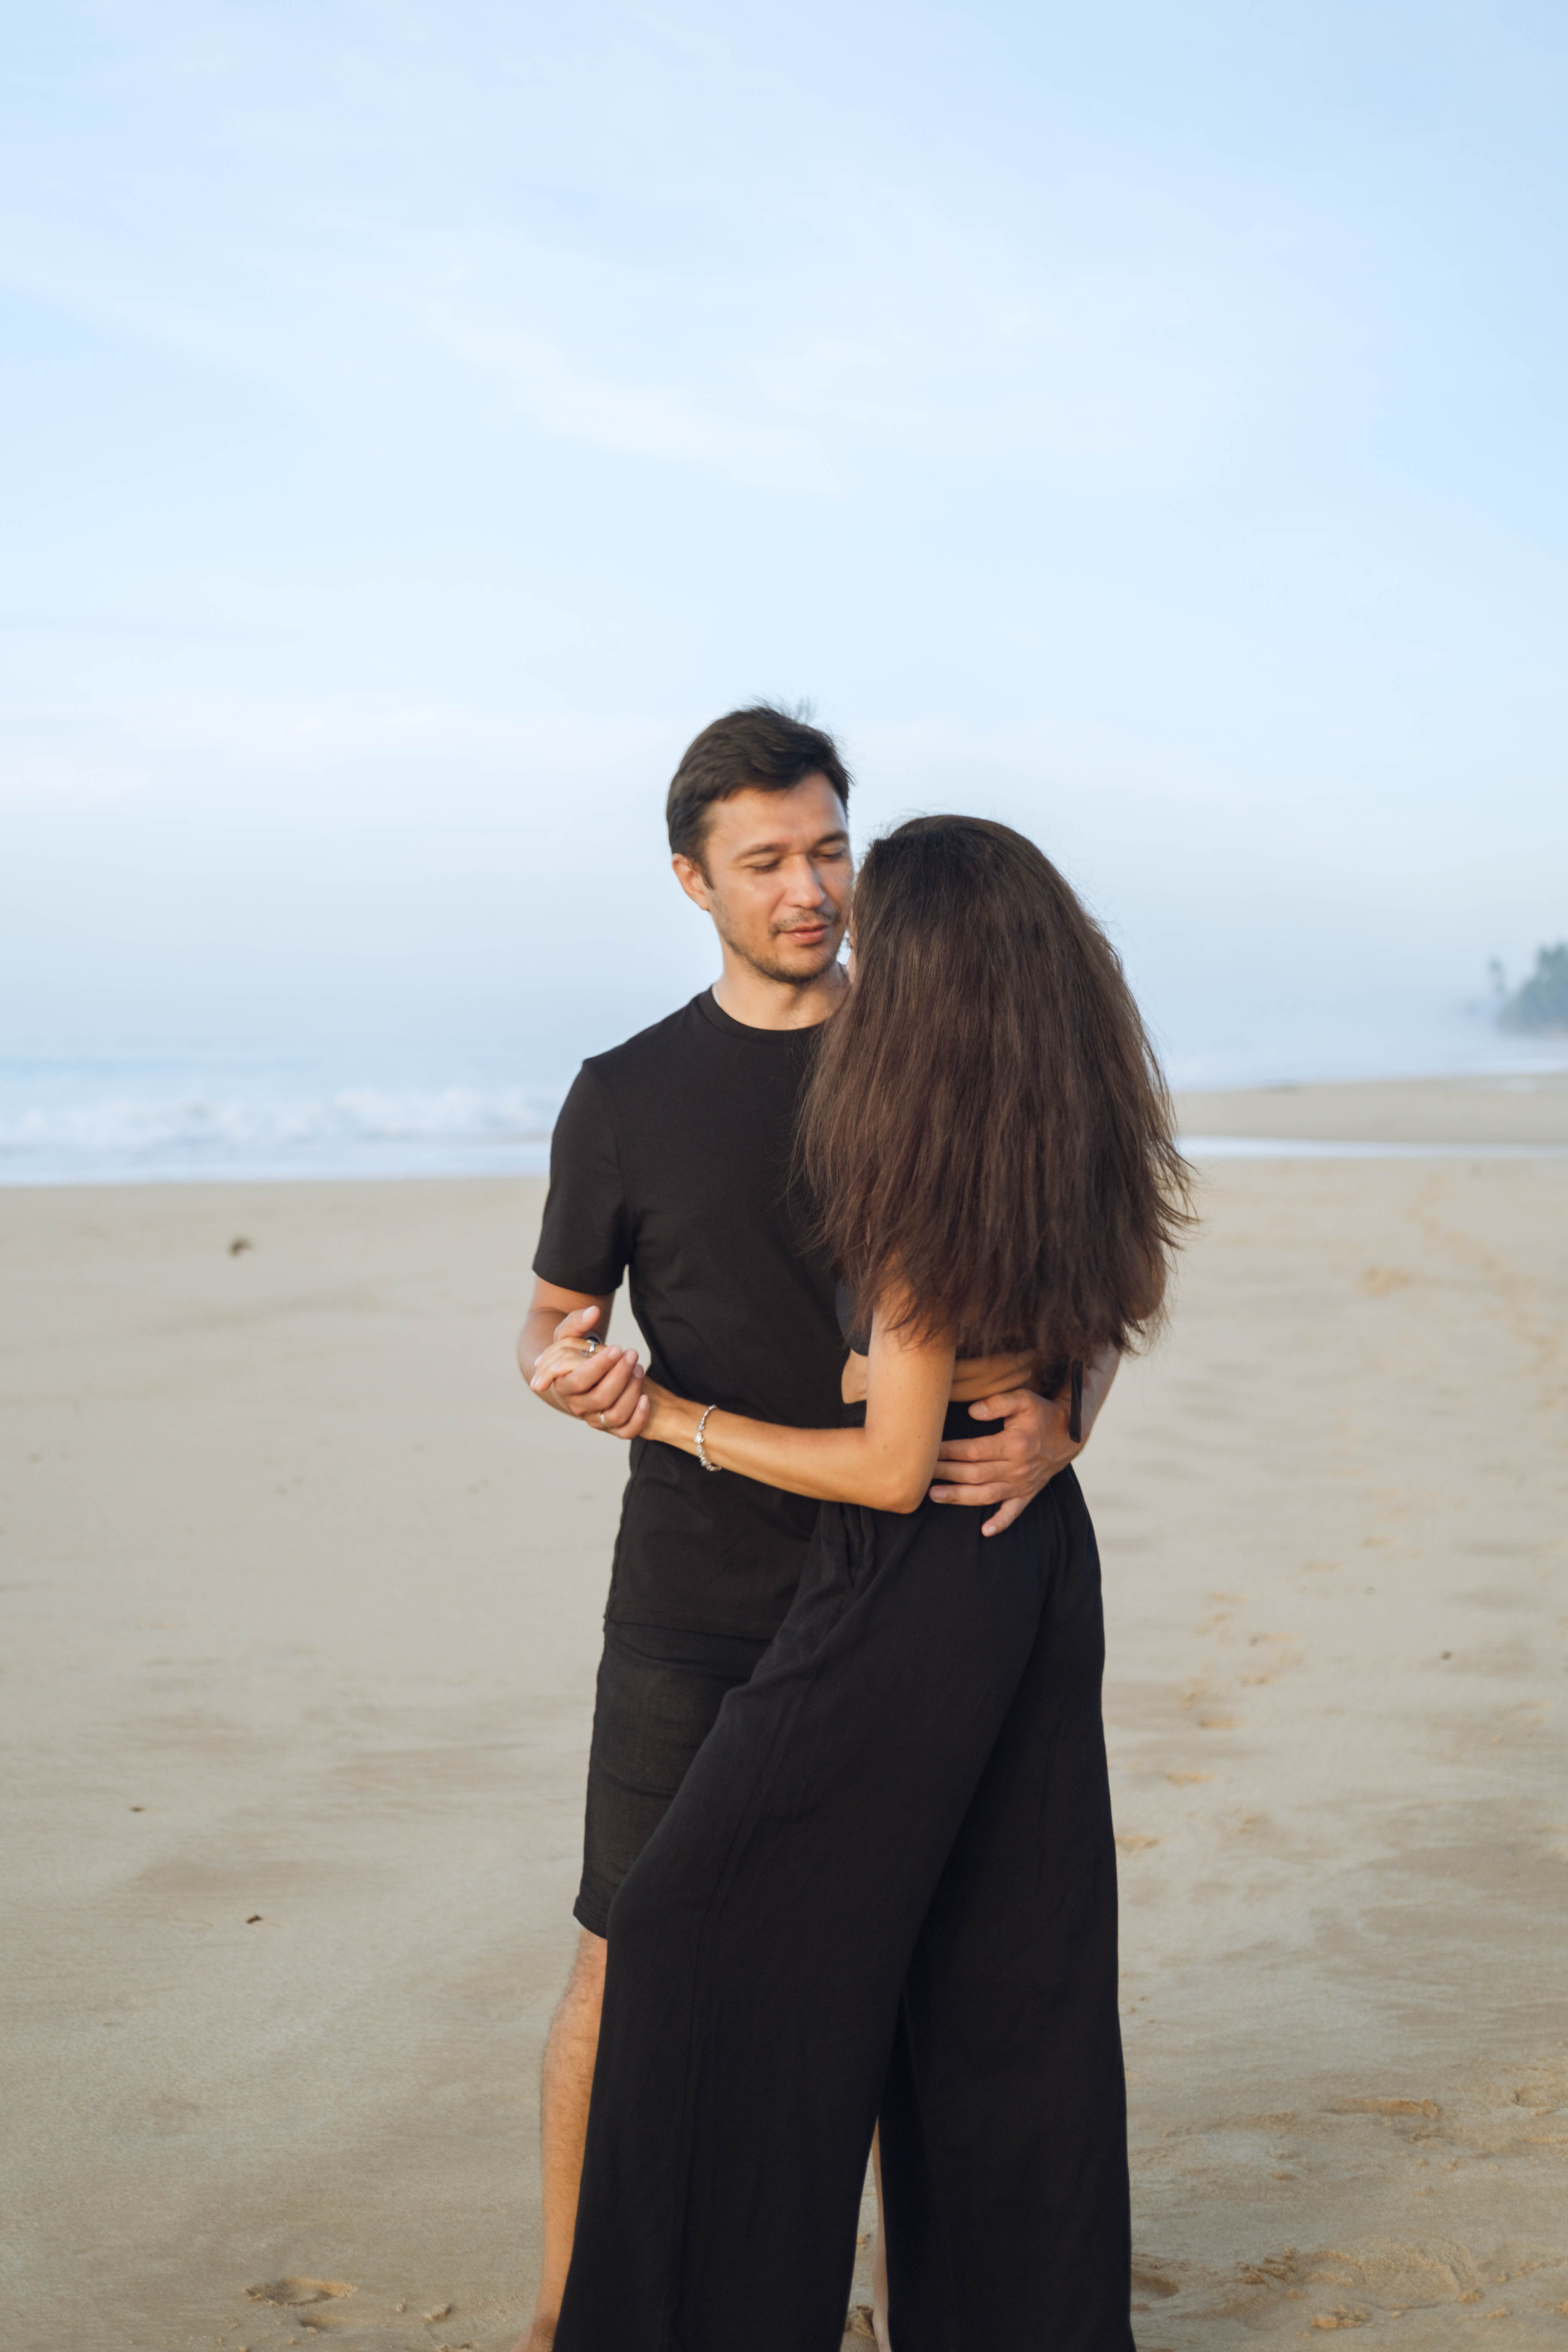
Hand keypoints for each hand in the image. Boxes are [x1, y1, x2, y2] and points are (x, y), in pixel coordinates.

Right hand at [529, 1305, 649, 1437]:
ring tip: (639, 1369)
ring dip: (631, 1391)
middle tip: (632, 1354)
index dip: (598, 1366)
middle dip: (620, 1374)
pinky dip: (639, 1417)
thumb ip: (576, 1321)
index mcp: (563, 1384)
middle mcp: (577, 1405)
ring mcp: (594, 1419)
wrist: (583, 1375)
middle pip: (600, 1397)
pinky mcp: (612, 1428)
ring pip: (615, 1415)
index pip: (577, 1381)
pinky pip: (627, 1432)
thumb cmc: (575, 1355)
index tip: (616, 1348)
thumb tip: (593, 1313)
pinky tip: (645, 1397)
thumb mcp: (569, 1335)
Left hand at [929, 1386, 1080, 1536]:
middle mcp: (1018, 1468)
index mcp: (1014, 1444)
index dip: (949, 1451)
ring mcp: (1022, 1484)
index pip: (974, 1450)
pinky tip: (985, 1532)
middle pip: (975, 1474)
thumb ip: (997, 1402)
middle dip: (946, 1474)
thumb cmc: (1041, 1414)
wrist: (1068, 1434)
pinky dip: (1001, 1523)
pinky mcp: (1027, 1494)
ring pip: (986, 1495)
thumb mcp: (1023, 1399)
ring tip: (934, 1495)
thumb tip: (971, 1412)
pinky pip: (1013, 1512)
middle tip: (921, 1474)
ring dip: (959, 1497)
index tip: (929, 1450)